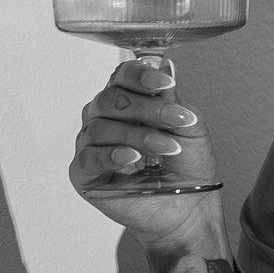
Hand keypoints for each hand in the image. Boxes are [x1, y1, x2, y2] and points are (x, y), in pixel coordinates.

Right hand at [69, 56, 228, 253]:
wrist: (189, 208)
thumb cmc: (187, 166)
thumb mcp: (188, 126)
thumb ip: (172, 99)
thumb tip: (164, 64)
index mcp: (126, 103)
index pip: (121, 78)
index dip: (139, 75)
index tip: (164, 81)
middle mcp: (103, 120)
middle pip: (110, 100)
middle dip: (147, 108)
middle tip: (176, 121)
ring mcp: (91, 146)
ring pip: (100, 128)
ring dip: (138, 136)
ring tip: (168, 148)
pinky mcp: (84, 175)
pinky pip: (88, 158)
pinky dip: (110, 155)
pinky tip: (132, 157)